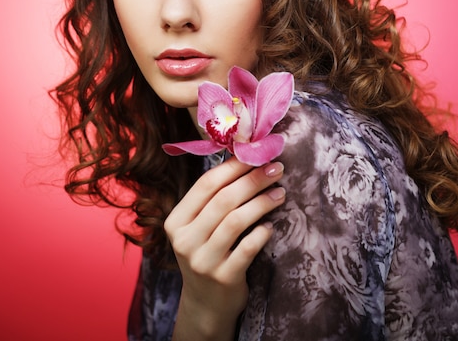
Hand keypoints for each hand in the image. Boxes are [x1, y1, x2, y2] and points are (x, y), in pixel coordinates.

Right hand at [165, 157, 285, 340]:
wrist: (206, 303)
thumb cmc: (208, 252)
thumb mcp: (199, 227)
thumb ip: (213, 199)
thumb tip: (245, 158)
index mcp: (176, 221)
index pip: (206, 184)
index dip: (234, 166)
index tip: (257, 154)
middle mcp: (185, 240)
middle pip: (223, 199)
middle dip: (253, 180)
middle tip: (276, 168)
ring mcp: (203, 260)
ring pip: (236, 221)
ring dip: (262, 202)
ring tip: (280, 193)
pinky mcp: (223, 277)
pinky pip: (247, 247)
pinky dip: (262, 232)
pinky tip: (271, 225)